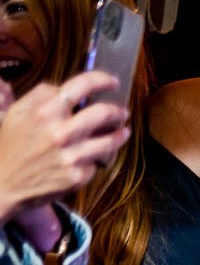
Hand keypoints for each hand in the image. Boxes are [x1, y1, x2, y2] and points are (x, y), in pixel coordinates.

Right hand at [0, 72, 127, 227]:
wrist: (3, 184)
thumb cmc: (11, 146)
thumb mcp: (17, 113)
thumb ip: (41, 95)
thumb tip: (65, 88)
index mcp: (43, 112)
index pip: (82, 85)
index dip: (102, 80)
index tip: (112, 83)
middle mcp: (60, 133)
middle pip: (103, 113)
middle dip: (117, 111)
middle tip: (121, 112)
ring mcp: (71, 155)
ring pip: (110, 140)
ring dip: (120, 134)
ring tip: (122, 132)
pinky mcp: (78, 175)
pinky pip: (97, 162)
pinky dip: (98, 158)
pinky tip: (93, 157)